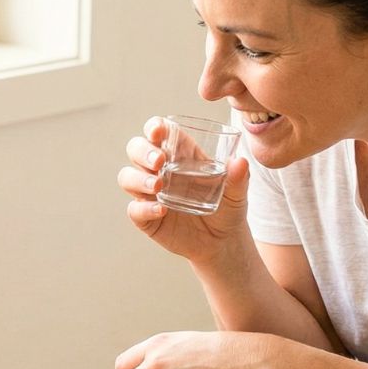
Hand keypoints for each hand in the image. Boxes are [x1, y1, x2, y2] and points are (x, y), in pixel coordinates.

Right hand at [117, 116, 252, 264]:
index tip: (158, 131)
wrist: (222, 241)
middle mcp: (159, 170)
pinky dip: (144, 208)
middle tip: (159, 162)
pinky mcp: (146, 217)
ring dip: (138, 179)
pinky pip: (134, 209)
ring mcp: (150, 194)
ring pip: (127, 177)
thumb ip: (238, 178)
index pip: (157, 132)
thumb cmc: (227, 208)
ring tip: (158, 187)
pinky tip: (161, 210)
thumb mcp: (237, 192)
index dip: (153, 127)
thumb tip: (239, 162)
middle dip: (142, 151)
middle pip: (136, 150)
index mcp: (179, 154)